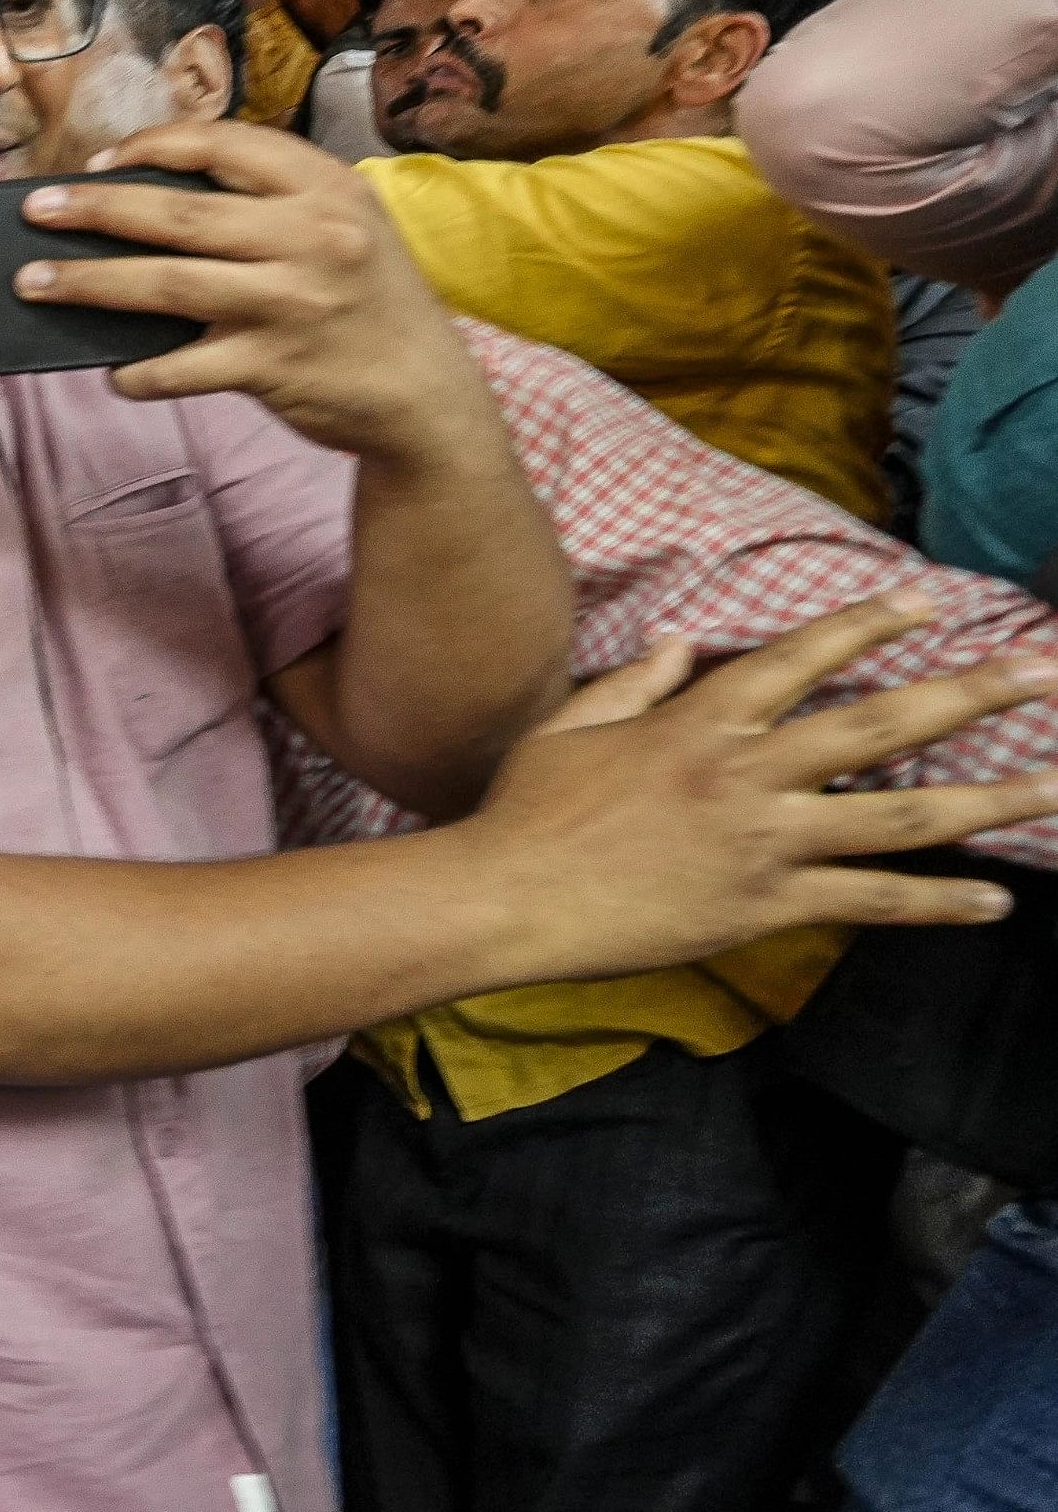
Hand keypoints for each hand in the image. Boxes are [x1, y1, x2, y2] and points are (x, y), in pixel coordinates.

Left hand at [10, 123, 496, 466]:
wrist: (425, 394)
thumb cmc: (366, 300)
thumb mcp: (343, 226)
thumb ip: (268, 203)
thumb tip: (147, 197)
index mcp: (326, 188)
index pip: (221, 144)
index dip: (149, 148)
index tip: (97, 162)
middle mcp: (312, 237)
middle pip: (176, 214)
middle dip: (93, 210)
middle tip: (35, 209)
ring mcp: (290, 303)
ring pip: (164, 284)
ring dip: (87, 283)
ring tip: (34, 282)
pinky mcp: (272, 367)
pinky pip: (180, 367)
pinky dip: (138, 372)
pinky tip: (114, 372)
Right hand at [465, 595, 1054, 985]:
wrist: (507, 897)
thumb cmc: (527, 810)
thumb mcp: (570, 726)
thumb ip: (634, 681)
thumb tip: (683, 641)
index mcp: (699, 723)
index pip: (801, 658)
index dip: (867, 626)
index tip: (928, 606)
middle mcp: (745, 775)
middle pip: (879, 726)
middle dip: (969, 695)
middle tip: (1041, 673)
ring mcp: (763, 842)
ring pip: (898, 816)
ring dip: (987, 801)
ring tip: (1055, 786)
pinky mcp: (765, 905)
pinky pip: (869, 901)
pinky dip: (937, 903)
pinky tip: (995, 903)